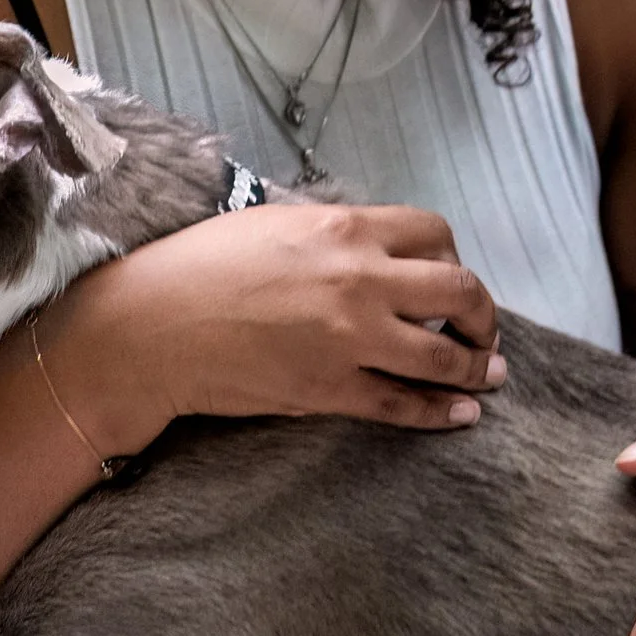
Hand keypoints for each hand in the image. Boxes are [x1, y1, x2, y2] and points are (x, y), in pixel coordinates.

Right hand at [52, 203, 506, 455]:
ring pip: (446, 356)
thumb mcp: (268, 223)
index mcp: (342, 229)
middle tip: (478, 329)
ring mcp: (352, 339)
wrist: (150, 328)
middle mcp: (359, 280)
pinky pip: (406, 404)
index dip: (452, 256)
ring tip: (486, 373)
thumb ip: (329, 232)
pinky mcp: (334, 390)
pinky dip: (441, 411)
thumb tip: (368, 246)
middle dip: (481, 314)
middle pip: (461, 292)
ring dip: (476, 366)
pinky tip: (460, 413)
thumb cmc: (195, 268)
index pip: (434, 232)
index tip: (447, 276)